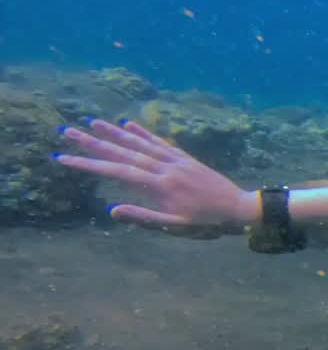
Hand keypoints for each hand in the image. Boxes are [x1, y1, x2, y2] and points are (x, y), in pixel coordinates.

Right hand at [56, 119, 257, 236]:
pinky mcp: (186, 159)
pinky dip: (145, 133)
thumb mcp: (176, 226)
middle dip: (94, 143)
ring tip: (93, 122)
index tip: (65, 158)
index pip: (117, 171)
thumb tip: (112, 210)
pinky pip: (161, 143)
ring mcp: (176, 160)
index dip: (89, 164)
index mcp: (160, 185)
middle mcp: (165, 167)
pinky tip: (130, 124)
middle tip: (68, 132)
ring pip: (141, 143)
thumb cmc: (208, 223)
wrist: (240, 209)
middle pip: (124, 152)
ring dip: (116, 133)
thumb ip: (144, 218)